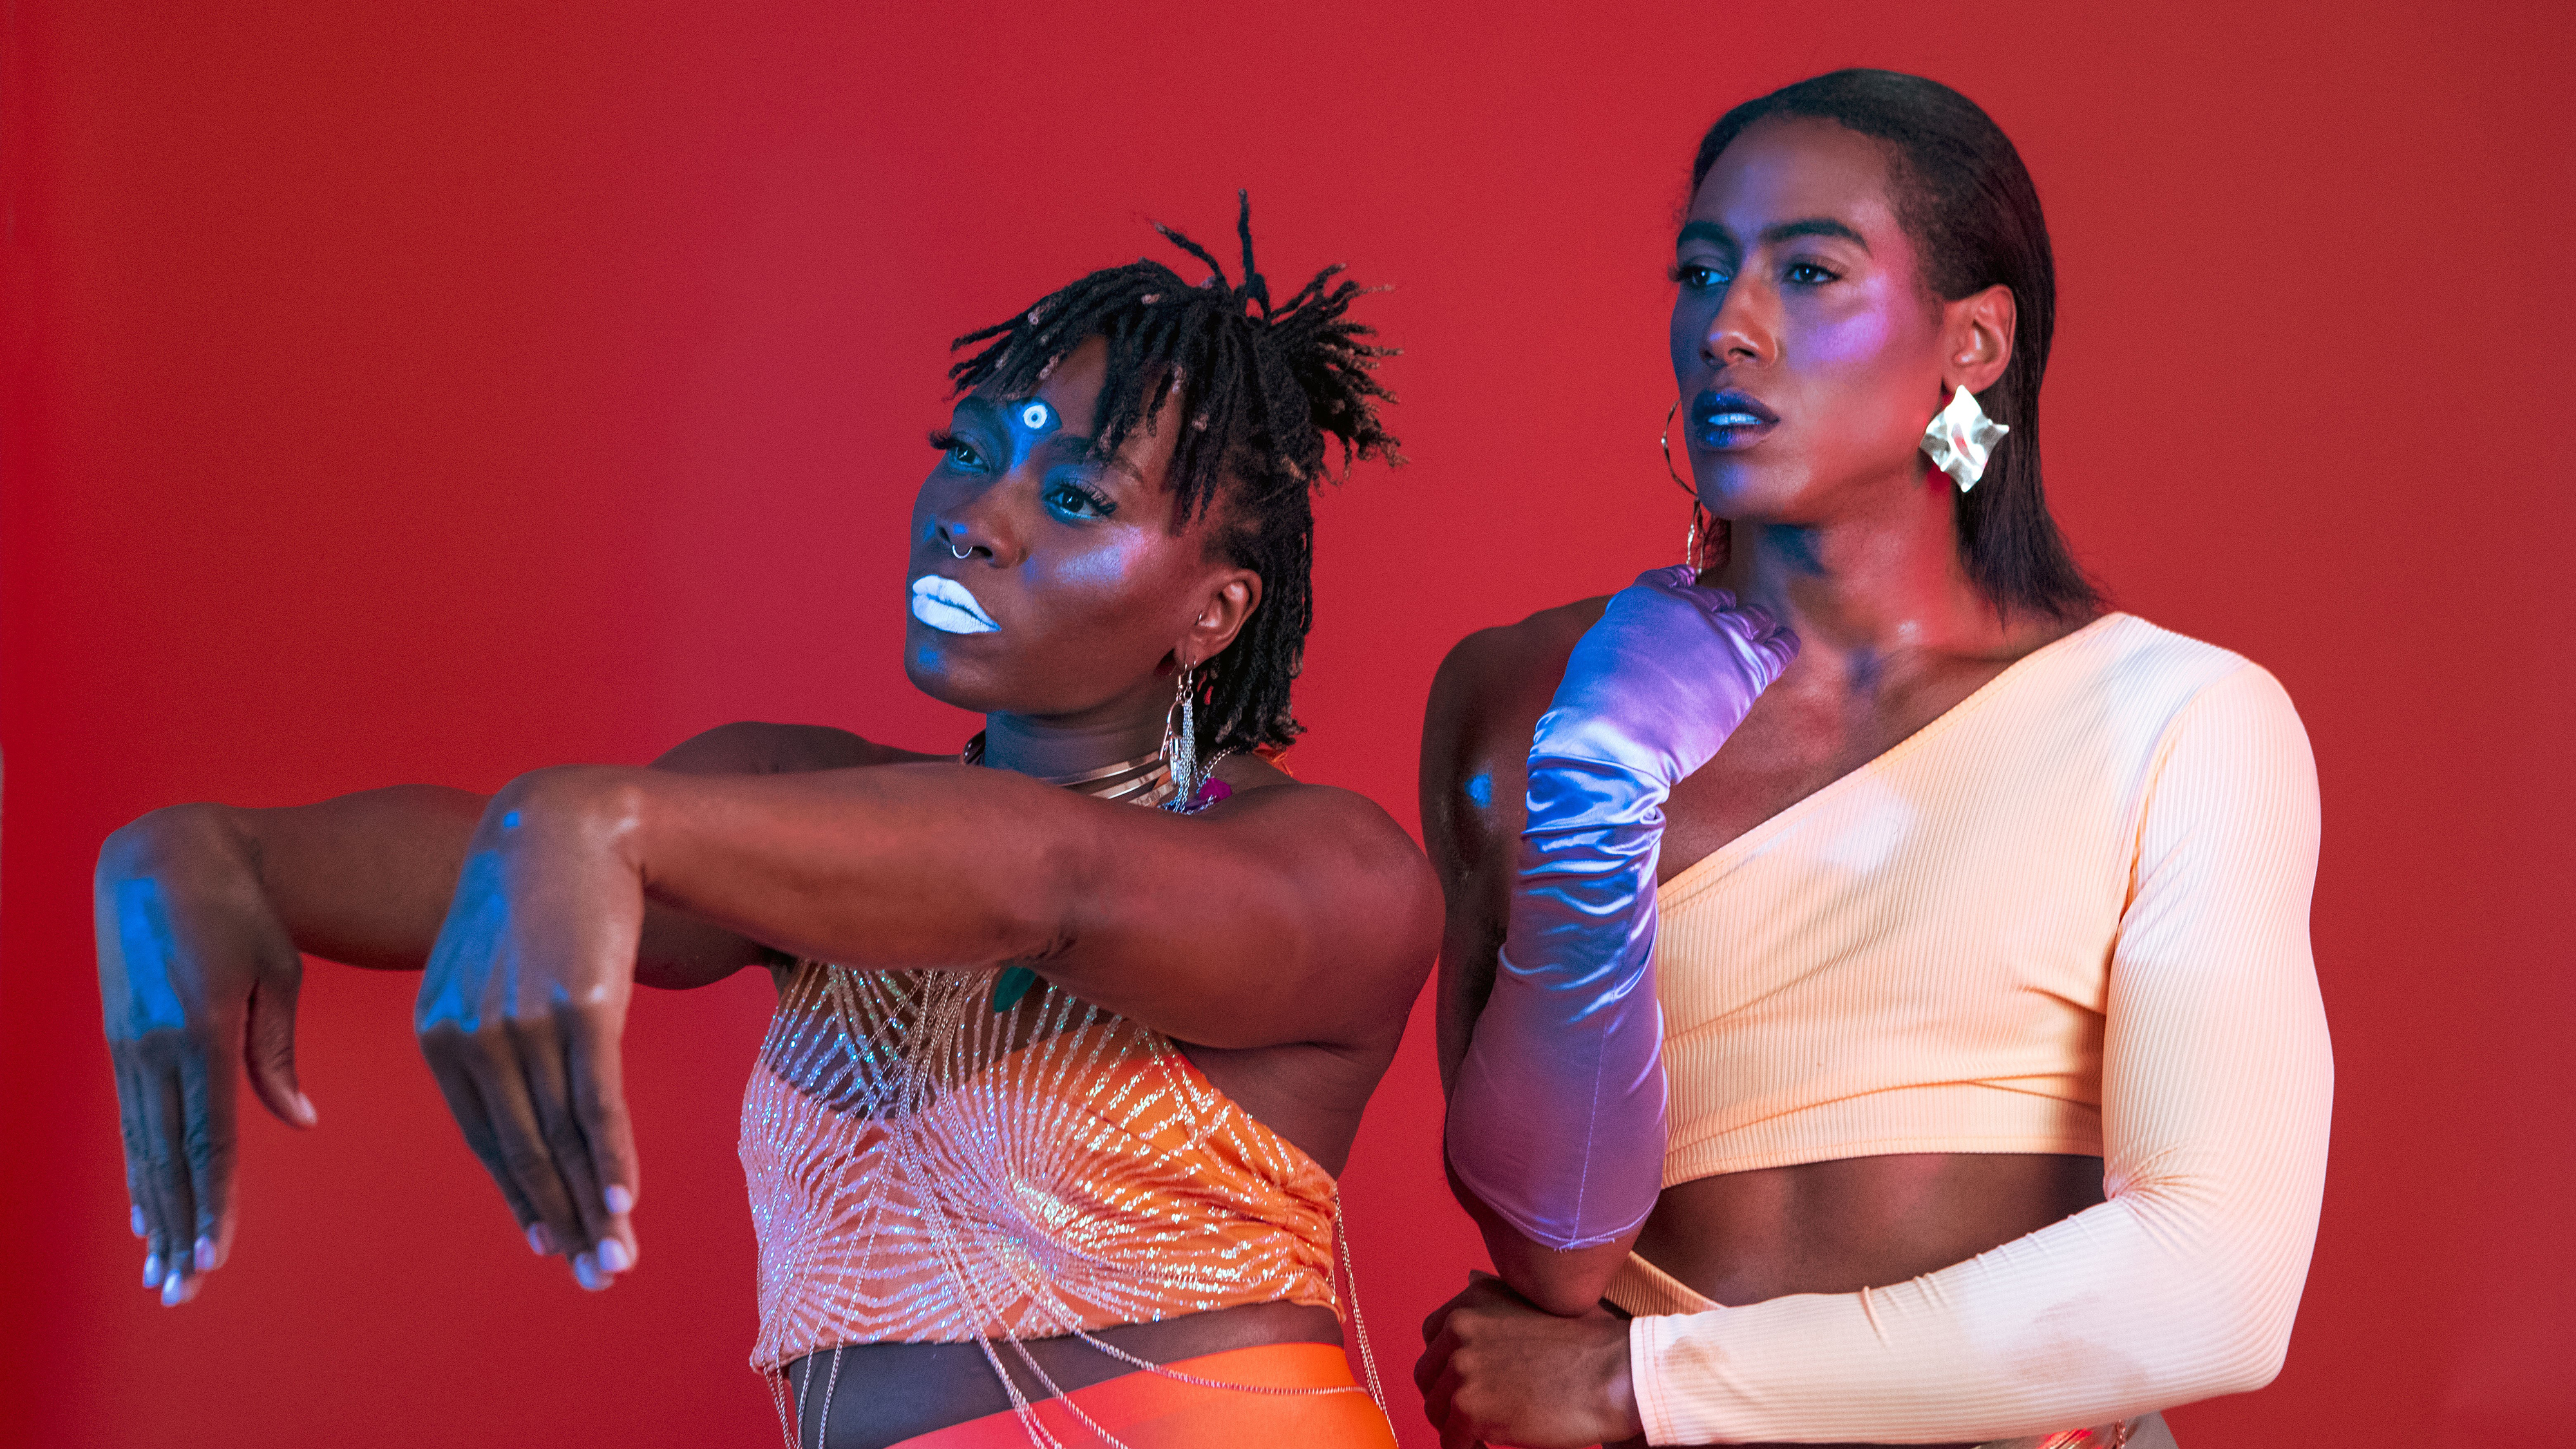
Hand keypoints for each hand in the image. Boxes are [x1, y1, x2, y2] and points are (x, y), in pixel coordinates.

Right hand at [95, 806, 317, 1305]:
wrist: (163, 858)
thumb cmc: (240, 911)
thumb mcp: (274, 972)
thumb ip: (276, 1050)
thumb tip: (298, 1120)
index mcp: (202, 1032)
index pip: (211, 1138)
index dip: (214, 1203)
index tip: (215, 1257)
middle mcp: (158, 1048)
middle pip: (171, 1160)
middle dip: (180, 1230)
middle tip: (184, 1292)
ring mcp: (131, 1047)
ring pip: (145, 1149)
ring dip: (157, 1213)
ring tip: (163, 1270)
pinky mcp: (120, 1041)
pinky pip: (133, 1121)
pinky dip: (141, 1171)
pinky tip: (149, 1211)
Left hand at [415, 768, 643, 1289]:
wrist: (568, 824)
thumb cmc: (533, 897)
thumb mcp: (488, 967)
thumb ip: (490, 1032)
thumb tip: (523, 1098)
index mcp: (439, 1035)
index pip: (488, 1139)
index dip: (525, 1198)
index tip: (553, 1245)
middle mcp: (473, 1038)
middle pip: (523, 1152)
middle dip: (562, 1223)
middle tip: (595, 1279)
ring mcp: (526, 1024)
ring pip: (561, 1137)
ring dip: (593, 1208)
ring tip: (618, 1259)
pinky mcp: (582, 1008)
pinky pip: (595, 1102)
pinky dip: (611, 1159)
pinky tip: (625, 1203)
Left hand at [1415, 1272, 1640, 1448]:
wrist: (1615, 1373)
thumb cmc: (1587, 1345)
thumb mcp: (1533, 1303)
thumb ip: (1493, 1301)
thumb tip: (1468, 1281)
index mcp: (1472, 1301)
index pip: (1432, 1338)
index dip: (1450, 1366)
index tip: (1472, 1383)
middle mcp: (1460, 1328)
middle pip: (1428, 1376)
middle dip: (1449, 1397)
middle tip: (1482, 1412)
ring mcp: (1462, 1368)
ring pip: (1436, 1411)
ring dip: (1459, 1425)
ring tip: (1491, 1430)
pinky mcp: (1469, 1407)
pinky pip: (1451, 1441)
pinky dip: (1467, 1448)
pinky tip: (1492, 1445)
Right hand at [1535, 565, 1797, 784]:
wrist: (1615, 738)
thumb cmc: (1593, 706)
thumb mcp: (1599, 648)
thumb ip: (1630, 632)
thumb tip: (1648, 640)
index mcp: (1647, 597)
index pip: (1672, 578)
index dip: (1683, 582)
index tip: (1689, 585)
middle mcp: (1688, 607)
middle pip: (1716, 599)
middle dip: (1716, 612)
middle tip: (1717, 629)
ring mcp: (1723, 635)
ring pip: (1753, 617)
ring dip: (1753, 624)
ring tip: (1757, 632)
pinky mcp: (1750, 668)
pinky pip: (1781, 647)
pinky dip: (1783, 643)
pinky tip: (1783, 644)